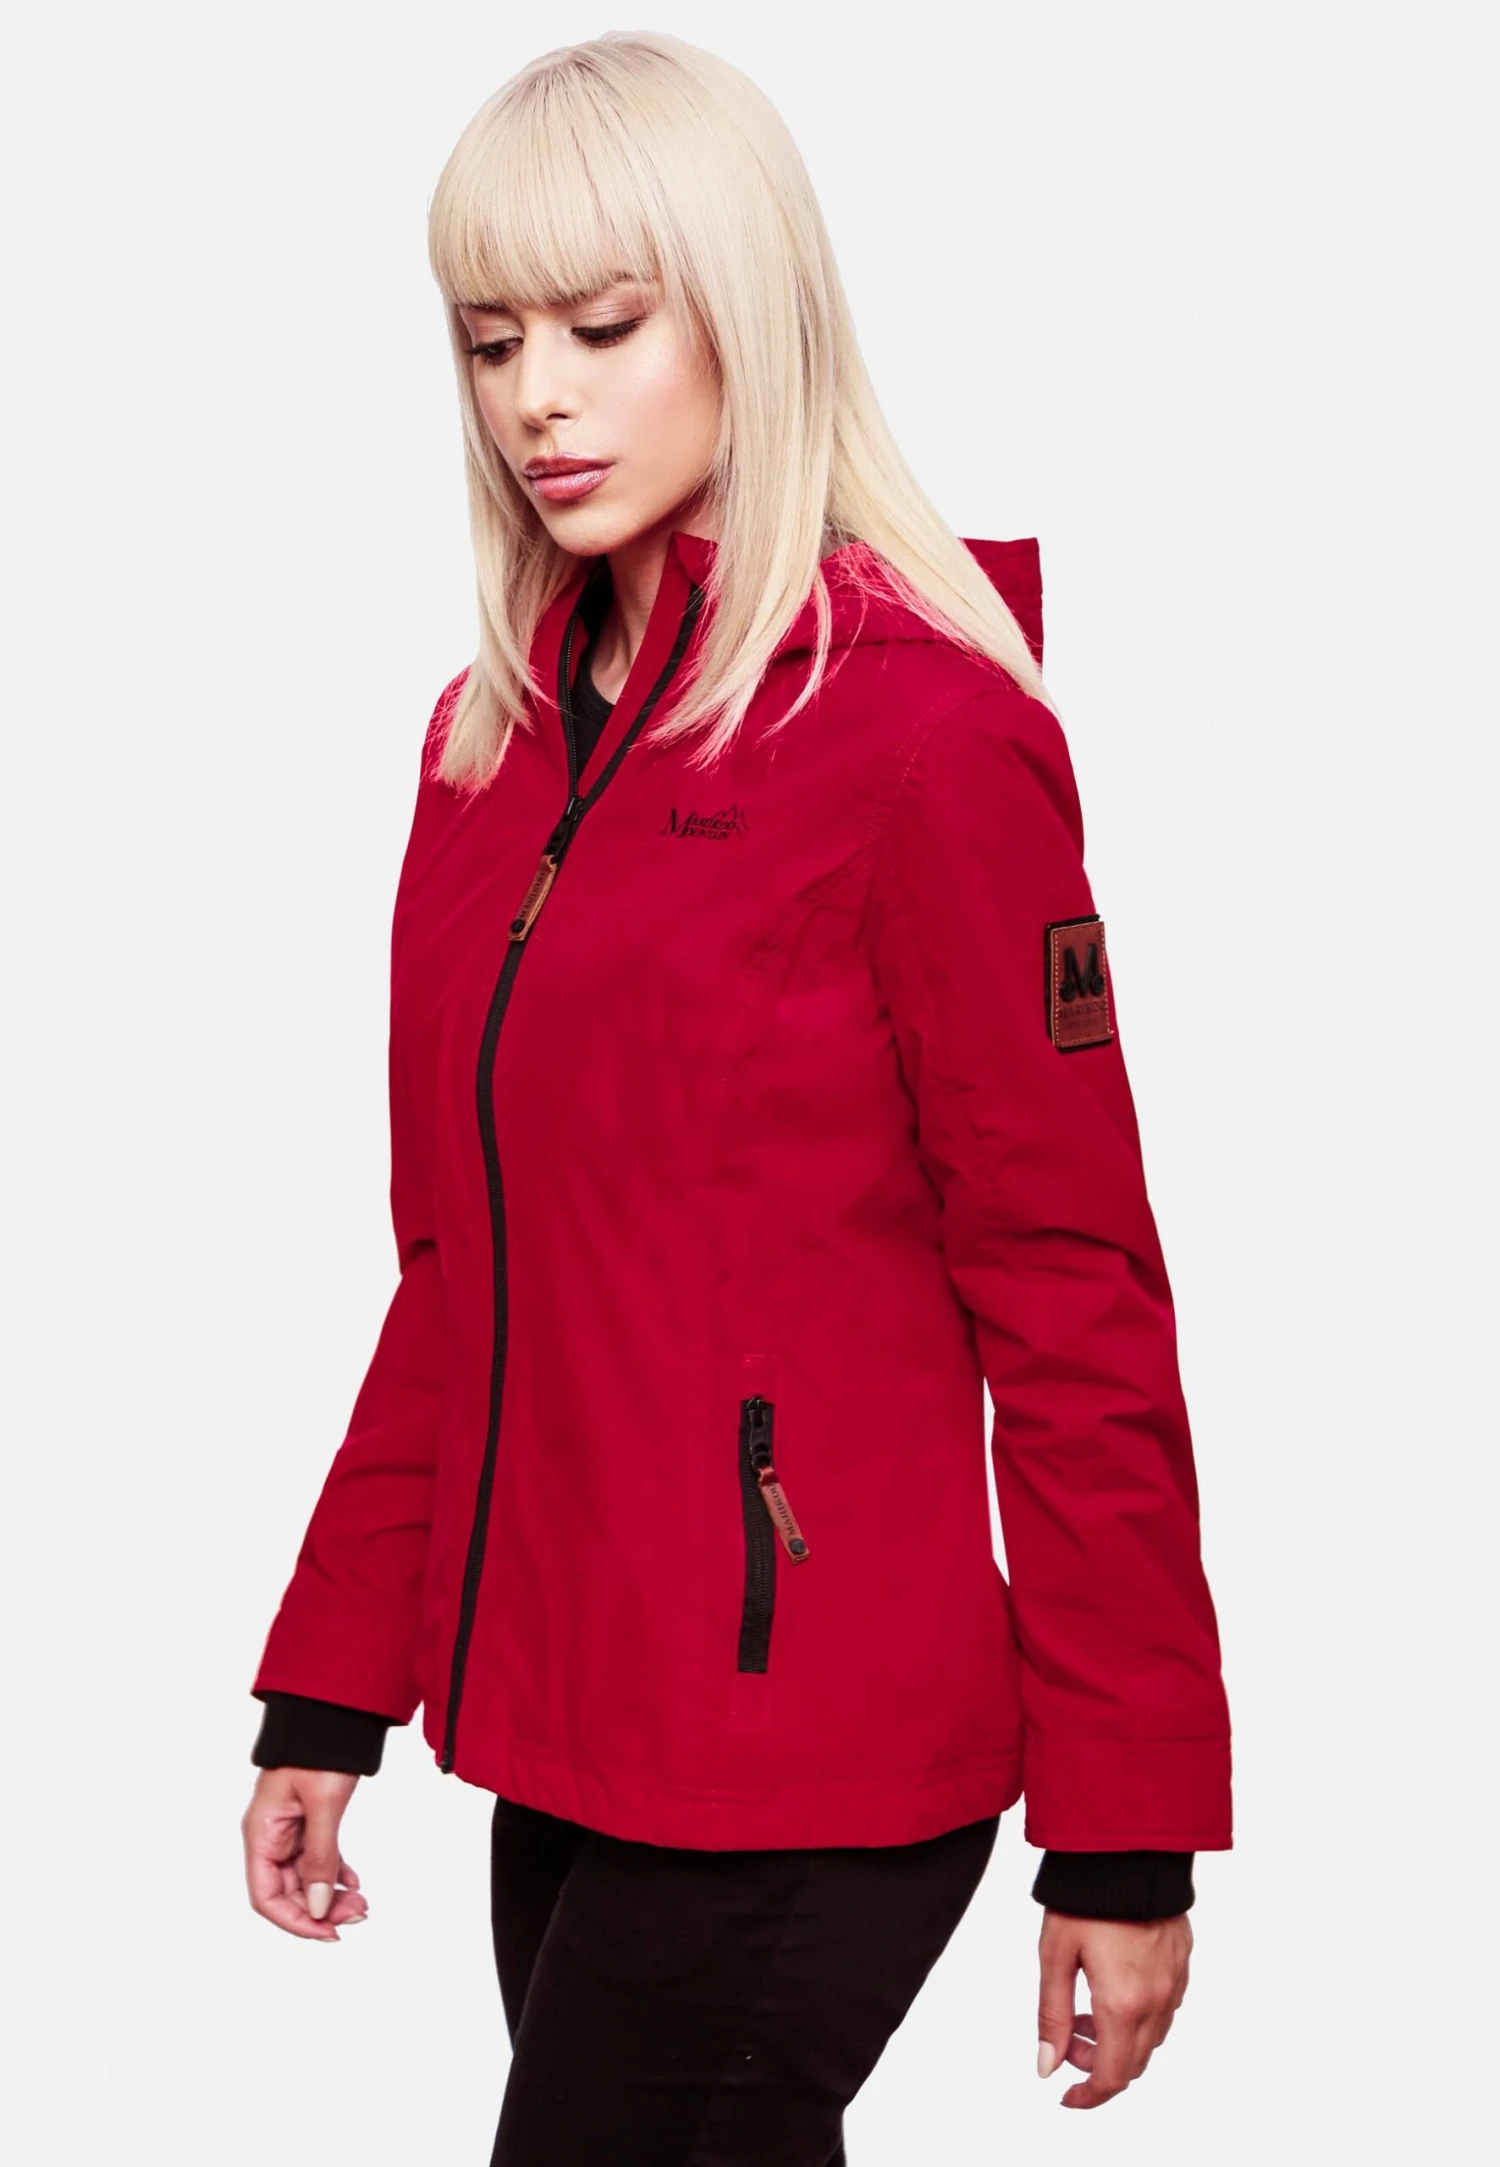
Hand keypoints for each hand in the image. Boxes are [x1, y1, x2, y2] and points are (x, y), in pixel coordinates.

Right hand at [242, 1767, 369, 1940]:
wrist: (331, 1712)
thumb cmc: (319, 1750)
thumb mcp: (323, 1806)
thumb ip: (321, 1858)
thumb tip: (320, 1907)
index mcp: (261, 1833)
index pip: (266, 1896)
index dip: (294, 1921)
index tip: (328, 1932)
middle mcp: (270, 1835)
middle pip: (287, 1890)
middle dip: (320, 1908)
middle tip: (358, 1914)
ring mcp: (288, 1828)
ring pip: (305, 1877)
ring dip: (331, 1894)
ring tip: (362, 1903)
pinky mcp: (307, 1819)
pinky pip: (316, 1858)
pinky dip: (334, 1872)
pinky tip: (354, 1882)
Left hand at [1036, 1910, 1191, 2108]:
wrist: (1126, 1848)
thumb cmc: (1084, 1897)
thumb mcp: (1054, 1956)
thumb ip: (1051, 2015)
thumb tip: (1047, 2066)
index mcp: (1123, 2003)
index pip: (1113, 2076)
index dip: (1088, 2096)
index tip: (1065, 2095)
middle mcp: (1158, 2000)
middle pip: (1133, 2062)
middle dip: (1097, 2064)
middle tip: (1066, 2038)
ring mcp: (1175, 1981)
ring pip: (1151, 2037)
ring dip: (1118, 2040)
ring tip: (1084, 2009)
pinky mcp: (1182, 1961)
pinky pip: (1165, 2008)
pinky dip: (1138, 2015)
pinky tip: (1112, 1987)